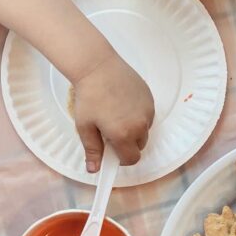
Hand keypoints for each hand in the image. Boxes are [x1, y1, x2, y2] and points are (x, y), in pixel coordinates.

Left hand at [72, 52, 154, 171]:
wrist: (98, 67)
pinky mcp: (150, 98)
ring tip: (116, 115)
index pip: (131, 159)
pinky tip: (122, 103)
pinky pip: (147, 114)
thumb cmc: (89, 96)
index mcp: (124, 134)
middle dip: (127, 144)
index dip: (121, 159)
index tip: (112, 152)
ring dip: (134, 129)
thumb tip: (94, 169)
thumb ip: (92, 150)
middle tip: (111, 131)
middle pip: (139, 146)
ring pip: (144, 130)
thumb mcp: (85, 126)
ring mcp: (147, 110)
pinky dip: (138, 115)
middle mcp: (140, 124)